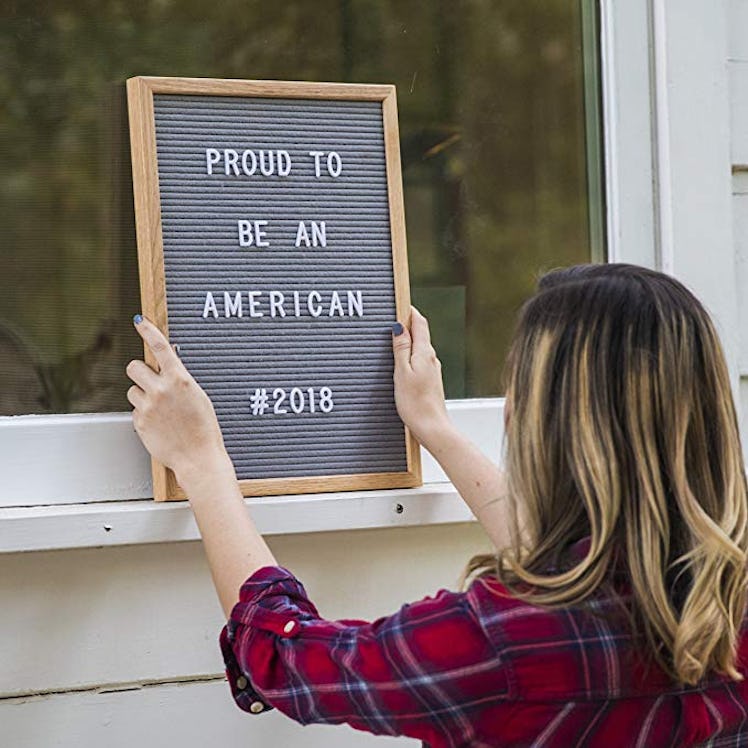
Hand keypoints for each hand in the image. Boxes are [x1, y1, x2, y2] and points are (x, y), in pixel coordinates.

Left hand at [126, 315, 231, 488]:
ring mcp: (148, 406)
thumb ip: (181, 380)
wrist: (198, 457)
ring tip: (160, 411)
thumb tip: (169, 366)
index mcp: (180, 379)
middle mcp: (161, 389)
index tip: (140, 321)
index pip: (160, 347)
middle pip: (134, 367)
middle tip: (149, 382)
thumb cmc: (203, 429)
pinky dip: (144, 415)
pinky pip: (135, 411)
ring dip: (142, 397)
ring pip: (132, 390)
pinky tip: (159, 425)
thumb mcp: (199, 397)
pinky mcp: (139, 422)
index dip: (148, 331)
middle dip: (140, 373)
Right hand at [392, 307, 452, 450]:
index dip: (409, 310)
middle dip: (406, 323)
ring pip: (419, 347)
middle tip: (391, 316)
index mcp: (425, 353)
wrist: (431, 427)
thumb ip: (401, 348)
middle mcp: (432, 358)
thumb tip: (400, 327)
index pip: (419, 322)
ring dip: (407, 340)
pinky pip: (419, 360)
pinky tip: (400, 362)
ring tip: (392, 337)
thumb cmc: (415, 403)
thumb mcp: (402, 371)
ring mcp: (432, 370)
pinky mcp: (430, 381)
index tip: (398, 302)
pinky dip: (409, 355)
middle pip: (420, 333)